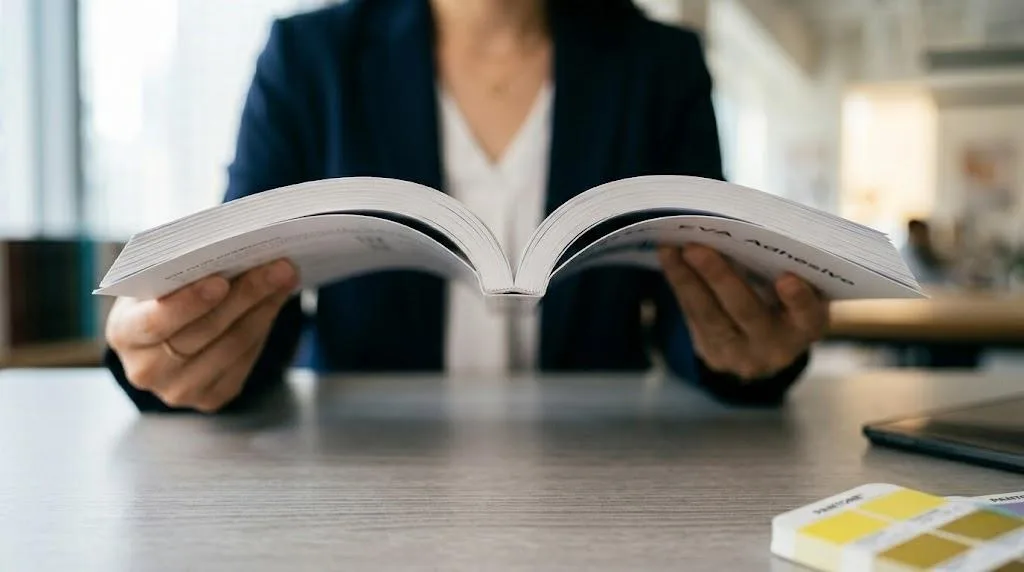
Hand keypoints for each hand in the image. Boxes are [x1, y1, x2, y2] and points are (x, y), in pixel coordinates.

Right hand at [105, 259, 298, 411]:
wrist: (163, 338)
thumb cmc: (159, 297)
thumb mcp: (155, 279)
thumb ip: (180, 268)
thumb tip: (232, 249)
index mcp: (124, 334)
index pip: (156, 322)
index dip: (190, 302)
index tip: (222, 280)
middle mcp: (147, 370)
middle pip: (205, 332)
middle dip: (246, 295)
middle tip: (279, 267)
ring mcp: (179, 390)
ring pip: (232, 346)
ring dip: (264, 309)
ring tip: (285, 279)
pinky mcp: (210, 398)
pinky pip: (244, 361)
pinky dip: (263, 326)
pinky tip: (275, 301)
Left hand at [658, 245, 828, 380]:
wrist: (767, 347)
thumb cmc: (788, 301)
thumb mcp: (803, 290)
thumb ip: (787, 268)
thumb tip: (746, 228)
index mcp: (806, 326)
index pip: (807, 314)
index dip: (798, 299)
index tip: (786, 278)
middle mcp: (776, 346)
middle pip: (746, 311)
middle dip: (719, 278)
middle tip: (696, 248)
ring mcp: (741, 355)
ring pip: (710, 315)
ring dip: (687, 279)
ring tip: (671, 248)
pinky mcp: (712, 353)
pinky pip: (693, 316)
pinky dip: (680, 284)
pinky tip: (669, 258)